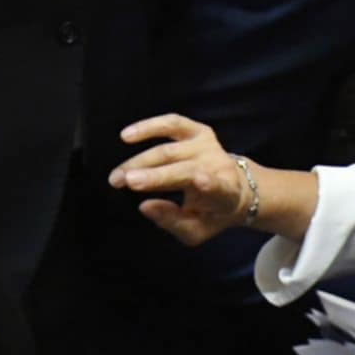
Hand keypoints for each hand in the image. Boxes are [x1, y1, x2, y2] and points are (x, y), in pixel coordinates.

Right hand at [108, 114, 249, 245]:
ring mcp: (209, 146)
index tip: (198, 180)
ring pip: (171, 150)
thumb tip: (144, 206)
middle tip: (121, 181)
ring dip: (141, 160)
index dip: (209, 184)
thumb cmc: (210, 214)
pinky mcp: (200, 131)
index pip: (218, 189)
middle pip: (184, 170)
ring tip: (119, 173)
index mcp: (225, 194)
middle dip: (153, 175)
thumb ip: (172, 222)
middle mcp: (219, 166)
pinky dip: (149, 127)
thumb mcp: (196, 231)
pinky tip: (127, 135)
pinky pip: (173, 124)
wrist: (236, 188)